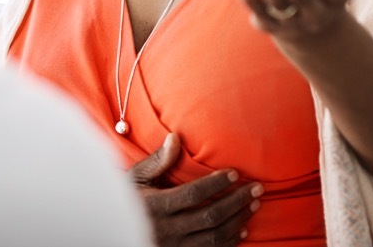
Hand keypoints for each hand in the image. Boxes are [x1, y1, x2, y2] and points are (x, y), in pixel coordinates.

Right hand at [130, 133, 261, 246]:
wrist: (116, 230)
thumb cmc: (126, 200)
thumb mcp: (135, 178)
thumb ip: (157, 161)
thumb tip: (175, 138)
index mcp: (155, 206)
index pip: (192, 195)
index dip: (215, 184)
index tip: (234, 173)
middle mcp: (166, 229)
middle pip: (210, 216)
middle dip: (237, 202)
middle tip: (256, 189)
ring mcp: (175, 246)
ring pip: (214, 237)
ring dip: (238, 221)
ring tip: (254, 205)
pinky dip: (229, 243)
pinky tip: (242, 230)